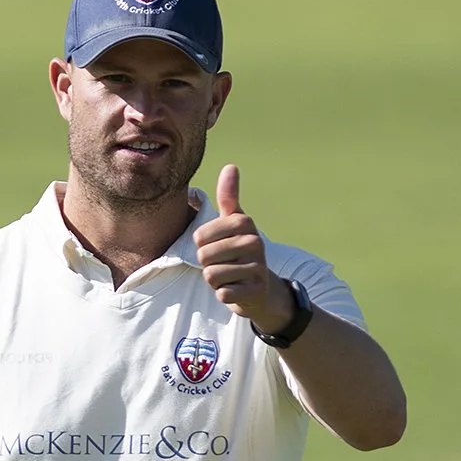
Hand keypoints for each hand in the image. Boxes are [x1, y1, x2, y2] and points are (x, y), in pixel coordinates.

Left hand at [193, 165, 293, 331]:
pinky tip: (237, 289)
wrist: (261, 289)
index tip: (218, 246)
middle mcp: (254, 241)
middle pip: (204, 256)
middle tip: (225, 264)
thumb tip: (230, 166)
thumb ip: (229, 197)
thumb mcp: (235, 223)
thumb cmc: (240, 252)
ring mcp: (257, 266)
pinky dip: (225, 294)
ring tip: (230, 276)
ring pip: (211, 275)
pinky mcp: (256, 289)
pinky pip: (223, 293)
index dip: (202, 246)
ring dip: (215, 281)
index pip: (199, 236)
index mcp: (244, 222)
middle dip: (208, 265)